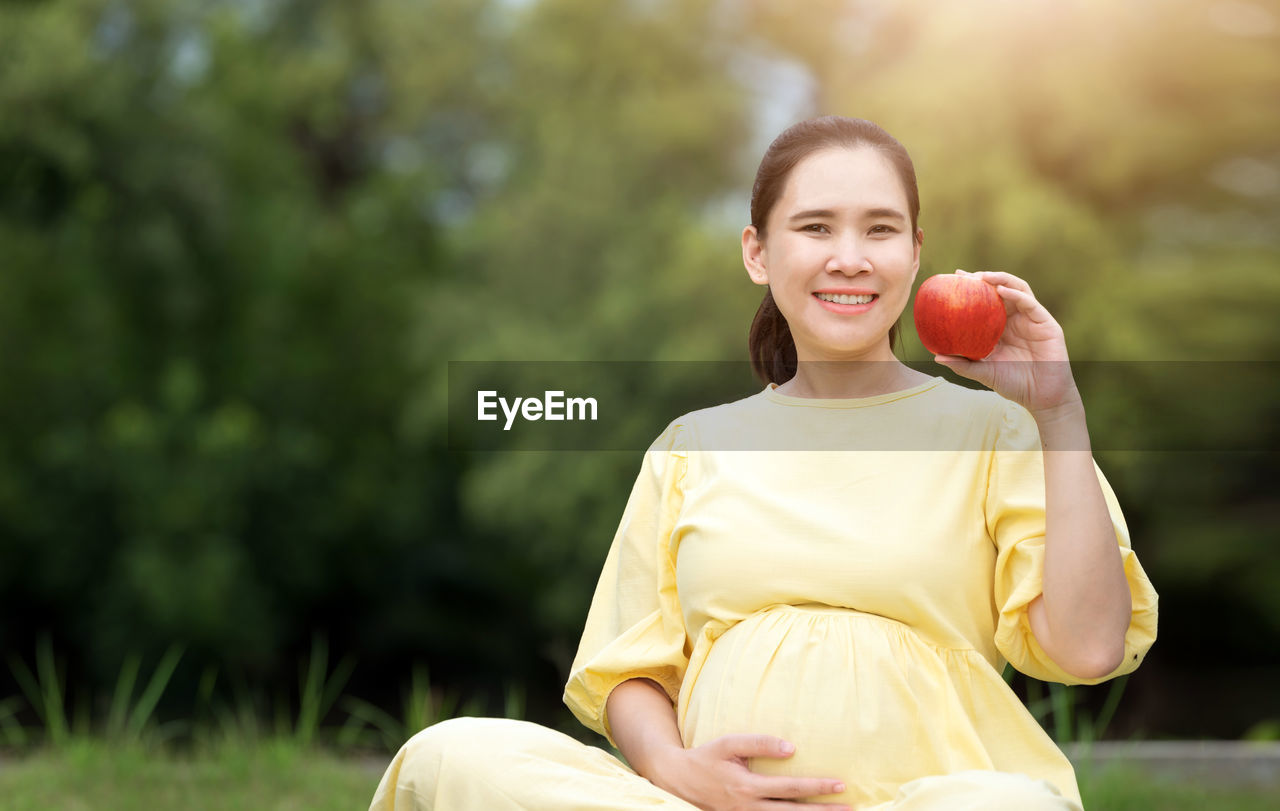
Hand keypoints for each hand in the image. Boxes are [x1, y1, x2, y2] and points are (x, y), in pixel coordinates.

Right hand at [648, 734, 848, 810]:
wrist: (678, 780)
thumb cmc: (706, 758)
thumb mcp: (729, 743)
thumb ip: (759, 743)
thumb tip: (791, 748)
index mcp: (747, 787)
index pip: (790, 788)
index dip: (817, 787)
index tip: (841, 784)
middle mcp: (749, 808)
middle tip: (850, 808)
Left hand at [931, 269, 1080, 416]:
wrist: (1042, 398)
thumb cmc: (1014, 384)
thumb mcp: (983, 373)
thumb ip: (963, 365)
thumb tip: (937, 357)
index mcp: (1001, 327)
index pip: (986, 301)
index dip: (971, 289)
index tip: (952, 281)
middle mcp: (1016, 319)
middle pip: (1000, 289)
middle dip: (982, 279)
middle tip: (963, 276)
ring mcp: (1032, 319)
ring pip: (1017, 289)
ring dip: (1000, 279)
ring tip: (982, 277)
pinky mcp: (1046, 324)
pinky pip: (1030, 303)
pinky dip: (1015, 294)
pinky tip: (1001, 290)